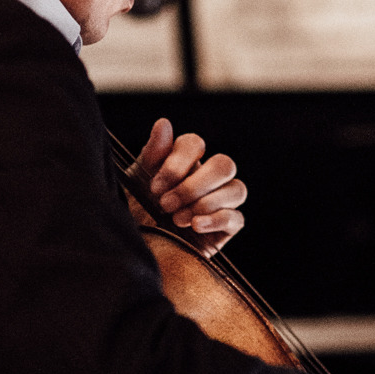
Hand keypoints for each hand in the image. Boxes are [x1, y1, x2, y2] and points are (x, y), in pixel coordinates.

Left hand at [134, 117, 247, 257]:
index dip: (178, 163)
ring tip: (176, 219)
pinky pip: (236, 218)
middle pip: (224, 165)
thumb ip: (153, 153)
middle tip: (166, 204)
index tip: (155, 186)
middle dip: (194, 185)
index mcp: (186, 161)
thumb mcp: (138, 182)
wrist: (139, 250)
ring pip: (237, 189)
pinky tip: (194, 226)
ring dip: (205, 203)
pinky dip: (215, 219)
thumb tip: (164, 124)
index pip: (195, 144)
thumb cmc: (138, 212)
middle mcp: (207, 178)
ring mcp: (222, 202)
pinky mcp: (227, 228)